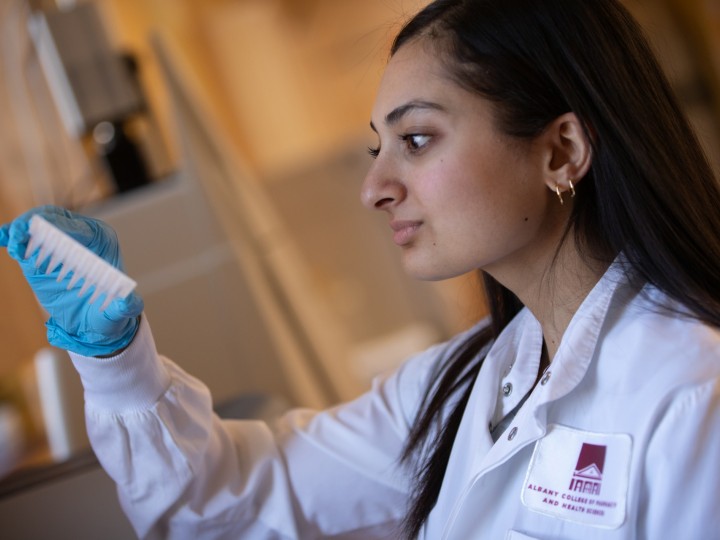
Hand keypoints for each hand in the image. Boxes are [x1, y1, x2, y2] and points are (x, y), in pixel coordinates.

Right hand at [0, 206, 143, 356]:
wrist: (92, 323)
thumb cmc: (110, 312)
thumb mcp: (121, 311)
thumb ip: (125, 306)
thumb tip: (126, 301)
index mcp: (101, 241)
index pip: (82, 228)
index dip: (65, 229)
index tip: (48, 234)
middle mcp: (79, 236)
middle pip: (55, 219)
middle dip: (38, 222)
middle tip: (22, 233)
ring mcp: (57, 244)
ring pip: (37, 226)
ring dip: (22, 229)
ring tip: (13, 240)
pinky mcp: (38, 256)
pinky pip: (25, 241)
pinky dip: (13, 237)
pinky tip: (3, 238)